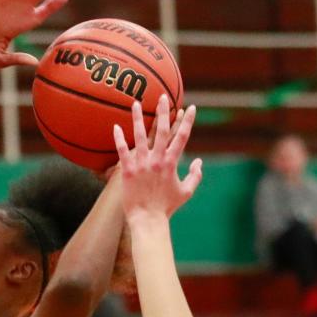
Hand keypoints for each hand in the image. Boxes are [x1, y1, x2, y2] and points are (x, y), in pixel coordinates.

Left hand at [114, 97, 202, 222]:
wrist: (148, 220)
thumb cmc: (167, 207)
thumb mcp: (186, 192)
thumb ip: (196, 175)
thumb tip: (200, 161)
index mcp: (172, 162)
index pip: (182, 137)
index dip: (187, 121)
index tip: (191, 107)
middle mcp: (157, 160)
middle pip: (162, 130)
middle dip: (164, 112)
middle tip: (163, 96)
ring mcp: (142, 164)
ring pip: (140, 136)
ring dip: (139, 118)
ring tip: (136, 103)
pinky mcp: (127, 171)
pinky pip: (122, 151)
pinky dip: (119, 139)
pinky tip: (116, 126)